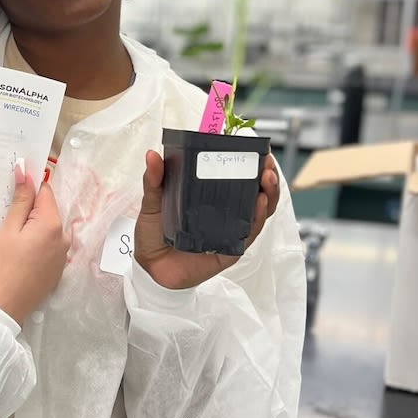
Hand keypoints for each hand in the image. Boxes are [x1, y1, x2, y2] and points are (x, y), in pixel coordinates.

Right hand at [0, 169, 69, 323]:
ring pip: (46, 230)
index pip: (45, 192)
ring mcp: (62, 257)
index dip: (28, 187)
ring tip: (8, 237)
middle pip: (47, 211)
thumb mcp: (7, 230)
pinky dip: (34, 244)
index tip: (11, 188)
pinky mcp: (56, 271)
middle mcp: (63, 239)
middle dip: (28, 209)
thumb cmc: (0, 267)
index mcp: (52, 225)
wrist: (1, 308)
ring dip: (31, 228)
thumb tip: (26, 172)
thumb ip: (20, 200)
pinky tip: (17, 253)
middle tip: (3, 216)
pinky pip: (47, 248)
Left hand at [134, 150, 279, 289]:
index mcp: (210, 197)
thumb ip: (154, 181)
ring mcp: (230, 231)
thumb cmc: (153, 235)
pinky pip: (248, 234)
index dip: (251, 163)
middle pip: (256, 192)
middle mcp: (225, 212)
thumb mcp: (152, 204)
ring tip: (267, 178)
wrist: (149, 269)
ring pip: (259, 212)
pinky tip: (260, 203)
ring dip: (268, 193)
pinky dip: (257, 218)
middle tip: (267, 162)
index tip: (258, 148)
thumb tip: (152, 155)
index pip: (237, 177)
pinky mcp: (231, 250)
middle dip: (267, 176)